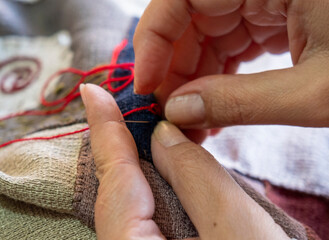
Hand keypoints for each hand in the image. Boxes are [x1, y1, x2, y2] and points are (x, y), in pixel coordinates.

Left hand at [80, 83, 288, 238]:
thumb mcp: (235, 228)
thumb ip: (195, 176)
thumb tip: (163, 135)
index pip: (113, 183)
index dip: (105, 132)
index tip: (94, 93)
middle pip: (115, 198)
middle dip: (119, 150)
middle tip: (123, 111)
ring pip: (129, 211)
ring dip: (138, 172)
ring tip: (145, 136)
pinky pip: (145, 225)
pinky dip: (153, 196)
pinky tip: (164, 179)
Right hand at [134, 0, 328, 127]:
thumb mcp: (317, 93)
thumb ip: (241, 102)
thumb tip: (178, 111)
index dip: (154, 39)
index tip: (146, 86)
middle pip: (189, 15)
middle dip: (174, 69)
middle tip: (170, 117)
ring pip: (206, 31)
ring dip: (195, 78)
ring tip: (195, 123)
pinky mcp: (274, 13)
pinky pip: (229, 40)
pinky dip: (218, 76)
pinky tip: (217, 108)